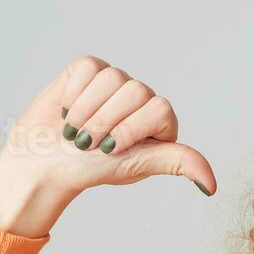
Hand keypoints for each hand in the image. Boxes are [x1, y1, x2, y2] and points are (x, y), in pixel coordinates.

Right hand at [0, 55, 217, 236]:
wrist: (42, 163)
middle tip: (89, 144)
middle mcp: (140, 99)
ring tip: (76, 131)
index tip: (110, 150)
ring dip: (86, 110)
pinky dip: (73, 93)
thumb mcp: (137, 165)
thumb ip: (177, 162)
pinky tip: (68, 111)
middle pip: (136, 90)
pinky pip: (88, 67)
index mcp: (160, 122)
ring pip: (111, 77)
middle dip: (106, 122)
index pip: (160, 108)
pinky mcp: (88, 70)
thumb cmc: (90, 169)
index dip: (131, 129)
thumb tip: (211, 186)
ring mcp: (114, 82)